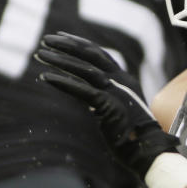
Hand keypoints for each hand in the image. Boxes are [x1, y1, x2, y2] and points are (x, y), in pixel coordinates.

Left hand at [35, 32, 178, 178]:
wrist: (146, 150)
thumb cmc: (132, 134)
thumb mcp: (119, 109)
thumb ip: (107, 98)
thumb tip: (90, 98)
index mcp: (124, 79)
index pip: (100, 54)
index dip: (79, 44)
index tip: (61, 36)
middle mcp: (121, 80)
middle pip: (91, 55)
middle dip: (67, 45)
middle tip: (46, 40)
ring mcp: (116, 91)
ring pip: (84, 69)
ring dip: (60, 61)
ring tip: (40, 55)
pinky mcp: (108, 105)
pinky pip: (81, 90)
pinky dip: (62, 83)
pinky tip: (46, 78)